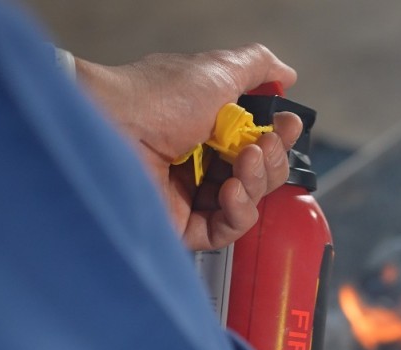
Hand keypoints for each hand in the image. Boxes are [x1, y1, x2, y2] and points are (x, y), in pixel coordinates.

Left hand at [74, 44, 303, 250]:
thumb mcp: (216, 70)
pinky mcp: (181, 225)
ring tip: (244, 162)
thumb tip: (286, 74)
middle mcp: (201, 163)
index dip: (279, 138)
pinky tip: (230, 192)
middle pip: (260, 176)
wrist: (112, 124)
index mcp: (209, 129)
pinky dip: (238, 212)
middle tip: (260, 145)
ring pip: (248, 204)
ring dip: (257, 183)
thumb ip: (256, 68)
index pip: (259, 144)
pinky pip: (225, 230)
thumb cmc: (156, 96)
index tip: (287, 125)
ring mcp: (191, 196)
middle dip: (271, 161)